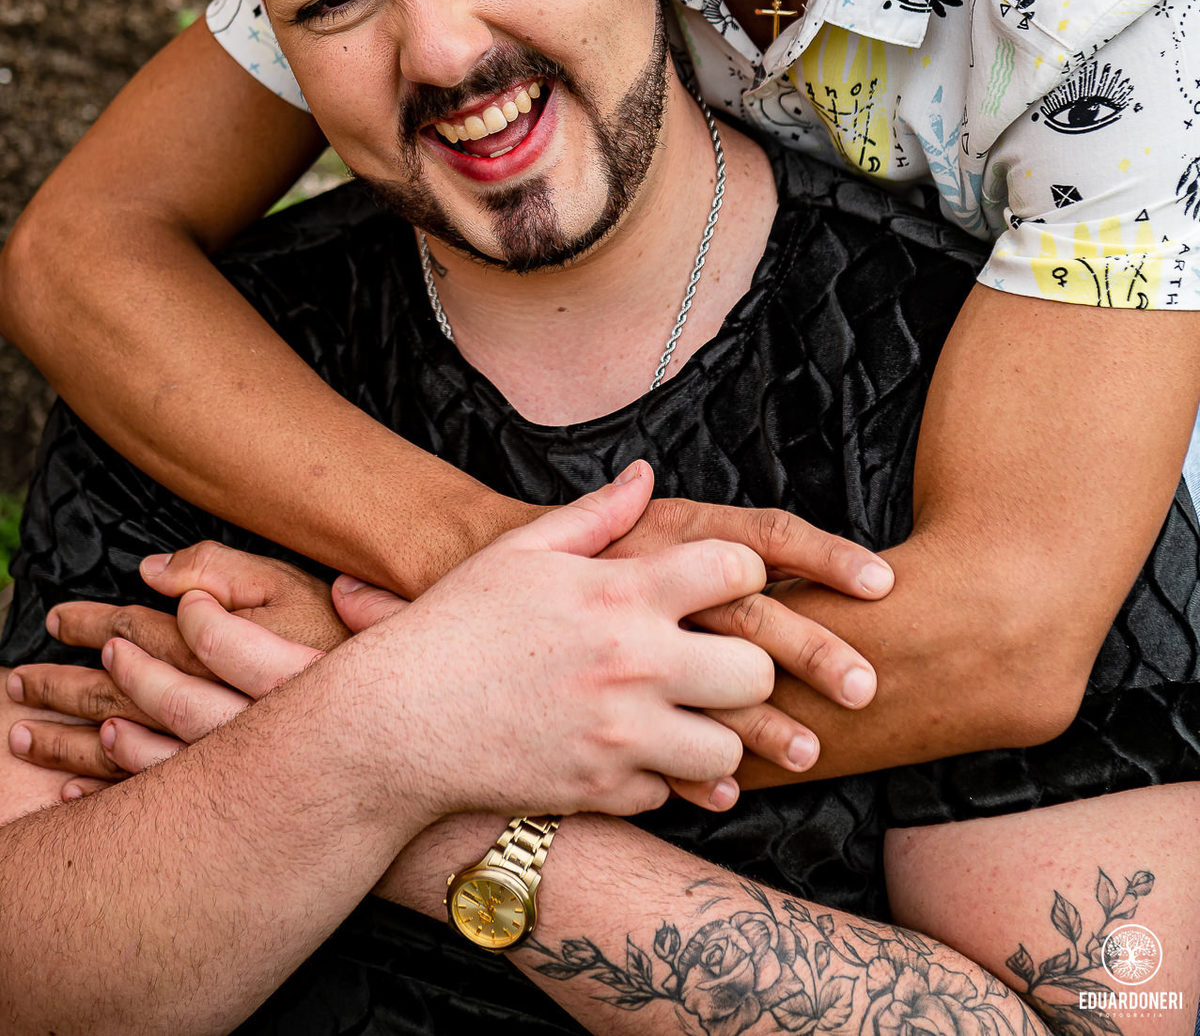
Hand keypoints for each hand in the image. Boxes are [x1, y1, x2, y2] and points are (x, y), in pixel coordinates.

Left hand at [6, 550, 390, 790]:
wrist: (416, 734)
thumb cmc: (359, 650)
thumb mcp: (299, 585)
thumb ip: (230, 570)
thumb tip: (157, 570)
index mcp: (232, 646)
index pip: (150, 633)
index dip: (99, 624)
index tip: (63, 619)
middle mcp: (222, 706)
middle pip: (127, 694)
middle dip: (66, 687)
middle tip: (18, 680)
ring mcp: (227, 758)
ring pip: (130, 750)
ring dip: (70, 741)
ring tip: (25, 734)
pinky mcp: (235, 796)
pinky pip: (156, 796)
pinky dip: (108, 788)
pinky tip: (74, 784)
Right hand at [349, 460, 777, 818]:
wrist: (396, 720)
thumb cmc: (455, 624)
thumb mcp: (520, 552)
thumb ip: (595, 515)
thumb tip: (645, 476)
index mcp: (620, 595)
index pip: (736, 570)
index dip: (743, 571)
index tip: (724, 582)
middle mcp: (633, 667)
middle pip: (756, 670)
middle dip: (748, 662)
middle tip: (716, 658)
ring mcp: (621, 738)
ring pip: (728, 748)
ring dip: (715, 731)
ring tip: (685, 713)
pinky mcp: (602, 794)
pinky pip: (670, 792)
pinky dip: (660, 776)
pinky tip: (632, 751)